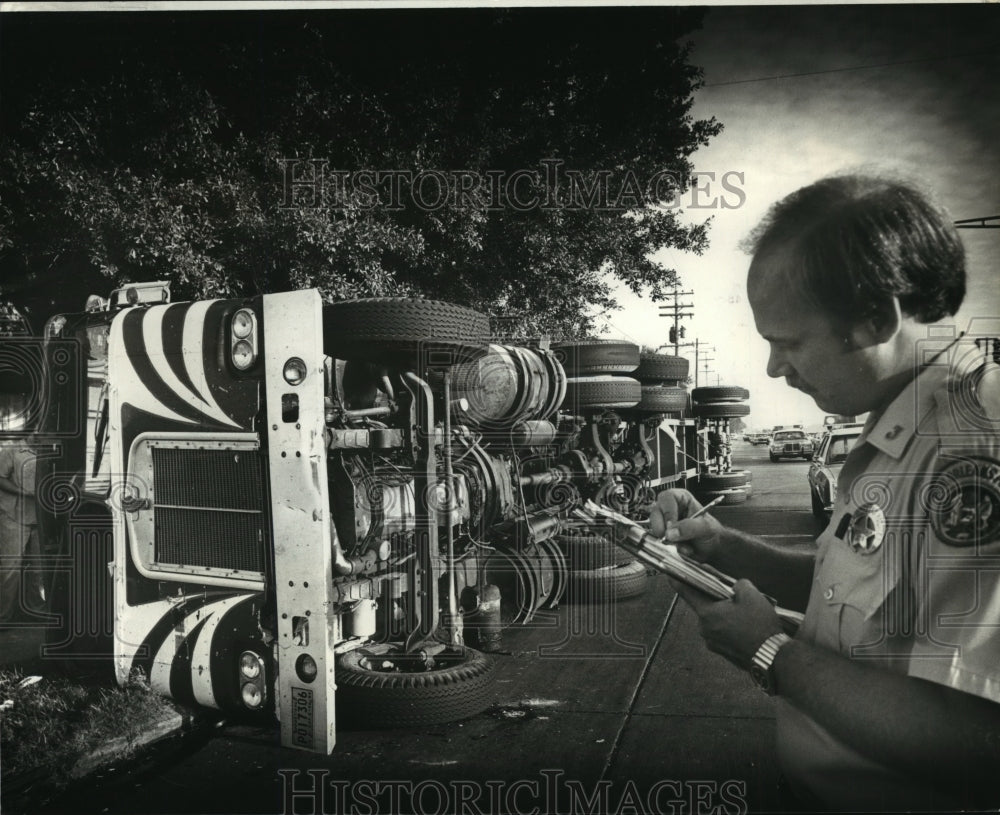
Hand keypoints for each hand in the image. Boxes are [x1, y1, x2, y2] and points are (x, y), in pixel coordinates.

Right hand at [648, 489, 722, 562]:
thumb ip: (689, 527)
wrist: (713, 548)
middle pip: (656, 513)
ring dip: (669, 540)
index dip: (667, 512)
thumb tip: (671, 531)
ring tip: (684, 545)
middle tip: (671, 538)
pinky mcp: (664, 535)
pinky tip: (682, 548)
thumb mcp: (705, 527)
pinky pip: (658, 540)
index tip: (671, 526)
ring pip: (655, 528)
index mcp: (681, 499)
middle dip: (663, 528)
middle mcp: (671, 508)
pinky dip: (669, 547)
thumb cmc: (711, 532)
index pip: (667, 498)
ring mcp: (665, 522)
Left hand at [669, 578, 784, 670]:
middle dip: (716, 599)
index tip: (669, 575)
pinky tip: (748, 627)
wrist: (773, 658)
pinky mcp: (724, 653)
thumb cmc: (760, 625)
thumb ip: (738, 585)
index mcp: (707, 614)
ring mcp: (714, 644)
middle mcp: (705, 630)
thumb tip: (735, 588)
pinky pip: (723, 634)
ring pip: (716, 621)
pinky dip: (731, 627)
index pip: (688, 593)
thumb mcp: (751, 594)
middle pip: (705, 607)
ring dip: (725, 614)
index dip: (679, 581)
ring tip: (746, 613)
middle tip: (733, 595)